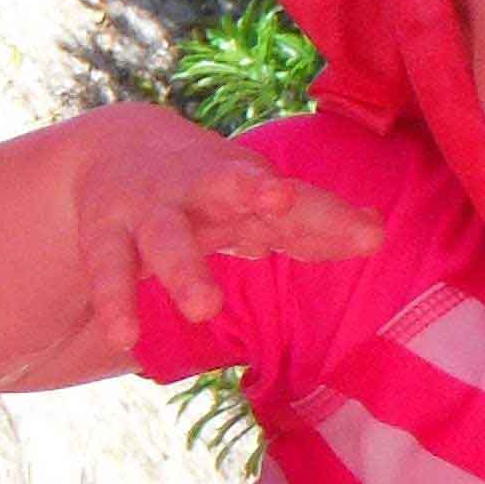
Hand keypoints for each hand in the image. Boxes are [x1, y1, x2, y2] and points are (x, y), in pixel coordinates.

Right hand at [66, 110, 381, 361]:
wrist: (119, 146)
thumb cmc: (211, 188)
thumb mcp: (259, 201)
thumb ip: (310, 223)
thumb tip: (377, 232)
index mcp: (247, 183)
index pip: (297, 202)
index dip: (331, 217)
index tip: (369, 234)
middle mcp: (202, 188)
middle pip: (228, 185)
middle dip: (253, 190)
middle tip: (280, 202)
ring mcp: (151, 210)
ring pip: (166, 236)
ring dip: (185, 269)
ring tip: (204, 309)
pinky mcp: (107, 233)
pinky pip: (109, 269)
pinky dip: (115, 300)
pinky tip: (124, 337)